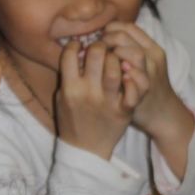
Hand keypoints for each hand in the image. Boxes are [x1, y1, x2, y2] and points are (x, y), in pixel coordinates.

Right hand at [55, 39, 132, 158]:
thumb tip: (77, 52)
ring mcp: (107, 101)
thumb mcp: (61, 98)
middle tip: (103, 48)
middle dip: (100, 45)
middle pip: (96, 54)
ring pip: (115, 67)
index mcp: (69, 88)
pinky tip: (128, 75)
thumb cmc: (72, 121)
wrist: (86, 150)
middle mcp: (88, 92)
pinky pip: (132, 90)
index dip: (77, 44)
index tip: (81, 46)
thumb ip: (67, 76)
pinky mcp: (124, 110)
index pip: (70, 54)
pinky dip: (133, 78)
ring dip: (117, 57)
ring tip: (116, 59)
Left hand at [102, 22, 194, 175]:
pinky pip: (137, 78)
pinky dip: (125, 74)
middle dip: (105, 41)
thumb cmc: (148, 85)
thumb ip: (130, 48)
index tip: (101, 38)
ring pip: (134, 54)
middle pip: (124, 37)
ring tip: (104, 63)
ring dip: (113, 56)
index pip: (128, 27)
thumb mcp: (145, 62)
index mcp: (152, 48)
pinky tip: (114, 76)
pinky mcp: (145, 91)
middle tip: (98, 51)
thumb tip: (104, 35)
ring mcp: (150, 74)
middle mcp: (153, 58)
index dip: (110, 29)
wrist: (162, 112)